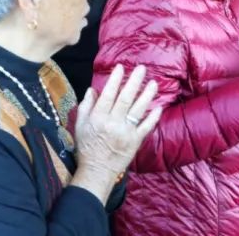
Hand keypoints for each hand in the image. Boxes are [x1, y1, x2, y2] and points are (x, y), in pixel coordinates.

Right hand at [71, 64, 160, 203]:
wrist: (97, 171)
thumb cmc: (87, 147)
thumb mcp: (80, 125)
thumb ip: (86, 106)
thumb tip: (92, 89)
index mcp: (98, 118)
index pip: (108, 94)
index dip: (115, 80)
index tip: (121, 67)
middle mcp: (112, 123)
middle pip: (125, 99)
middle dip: (134, 82)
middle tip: (142, 69)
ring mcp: (126, 133)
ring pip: (138, 110)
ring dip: (147, 95)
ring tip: (154, 83)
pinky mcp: (135, 141)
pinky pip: (146, 127)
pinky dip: (153, 117)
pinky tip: (158, 107)